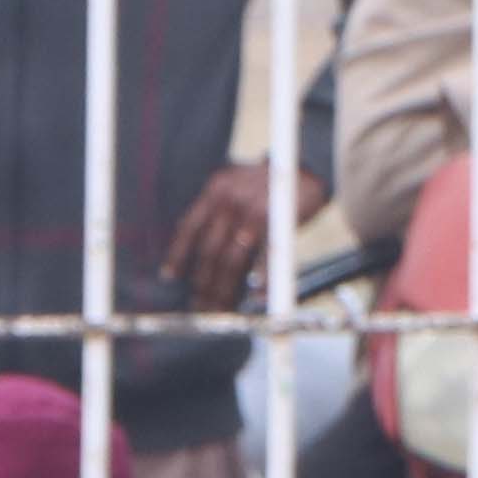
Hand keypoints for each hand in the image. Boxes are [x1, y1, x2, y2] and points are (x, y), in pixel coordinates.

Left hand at [163, 163, 282, 310]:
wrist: (308, 169)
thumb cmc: (269, 185)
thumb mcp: (236, 186)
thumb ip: (219, 212)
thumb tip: (201, 250)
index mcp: (216, 190)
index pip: (189, 227)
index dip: (178, 255)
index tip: (169, 277)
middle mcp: (231, 200)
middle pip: (209, 251)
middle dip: (202, 282)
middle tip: (199, 305)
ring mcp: (253, 213)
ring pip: (231, 260)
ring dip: (224, 289)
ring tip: (220, 309)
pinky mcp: (277, 224)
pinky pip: (264, 259)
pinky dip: (259, 280)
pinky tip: (255, 297)